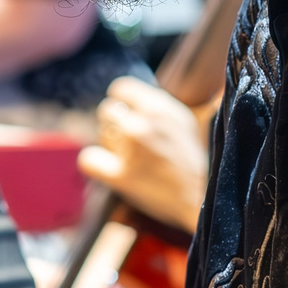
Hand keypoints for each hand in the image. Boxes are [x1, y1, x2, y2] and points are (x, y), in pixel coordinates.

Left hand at [77, 75, 210, 231]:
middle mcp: (144, 124)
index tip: (125, 115)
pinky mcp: (121, 176)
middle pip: (107, 111)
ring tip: (128, 157)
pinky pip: (88, 159)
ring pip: (101, 134)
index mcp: (160, 108)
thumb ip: (156, 106)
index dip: (121, 102)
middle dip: (114, 124)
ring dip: (110, 144)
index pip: (120, 88)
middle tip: (126, 141)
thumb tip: (127, 98)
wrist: (200, 198)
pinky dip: (95, 164)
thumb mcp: (182, 121)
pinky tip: (108, 169)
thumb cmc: (190, 160)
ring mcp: (131, 150)